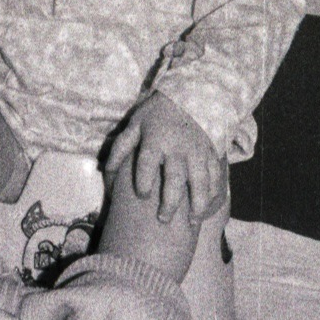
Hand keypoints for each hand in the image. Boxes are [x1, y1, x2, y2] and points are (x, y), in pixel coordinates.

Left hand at [103, 92, 223, 223]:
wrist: (189, 96)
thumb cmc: (156, 115)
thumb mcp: (135, 126)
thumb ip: (120, 148)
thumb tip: (104, 170)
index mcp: (155, 140)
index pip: (147, 162)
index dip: (143, 181)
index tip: (142, 195)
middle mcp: (177, 148)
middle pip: (175, 177)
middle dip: (170, 201)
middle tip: (163, 219)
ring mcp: (197, 151)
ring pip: (200, 181)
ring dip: (197, 204)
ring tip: (192, 223)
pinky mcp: (211, 153)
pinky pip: (215, 176)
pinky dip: (213, 194)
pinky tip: (208, 209)